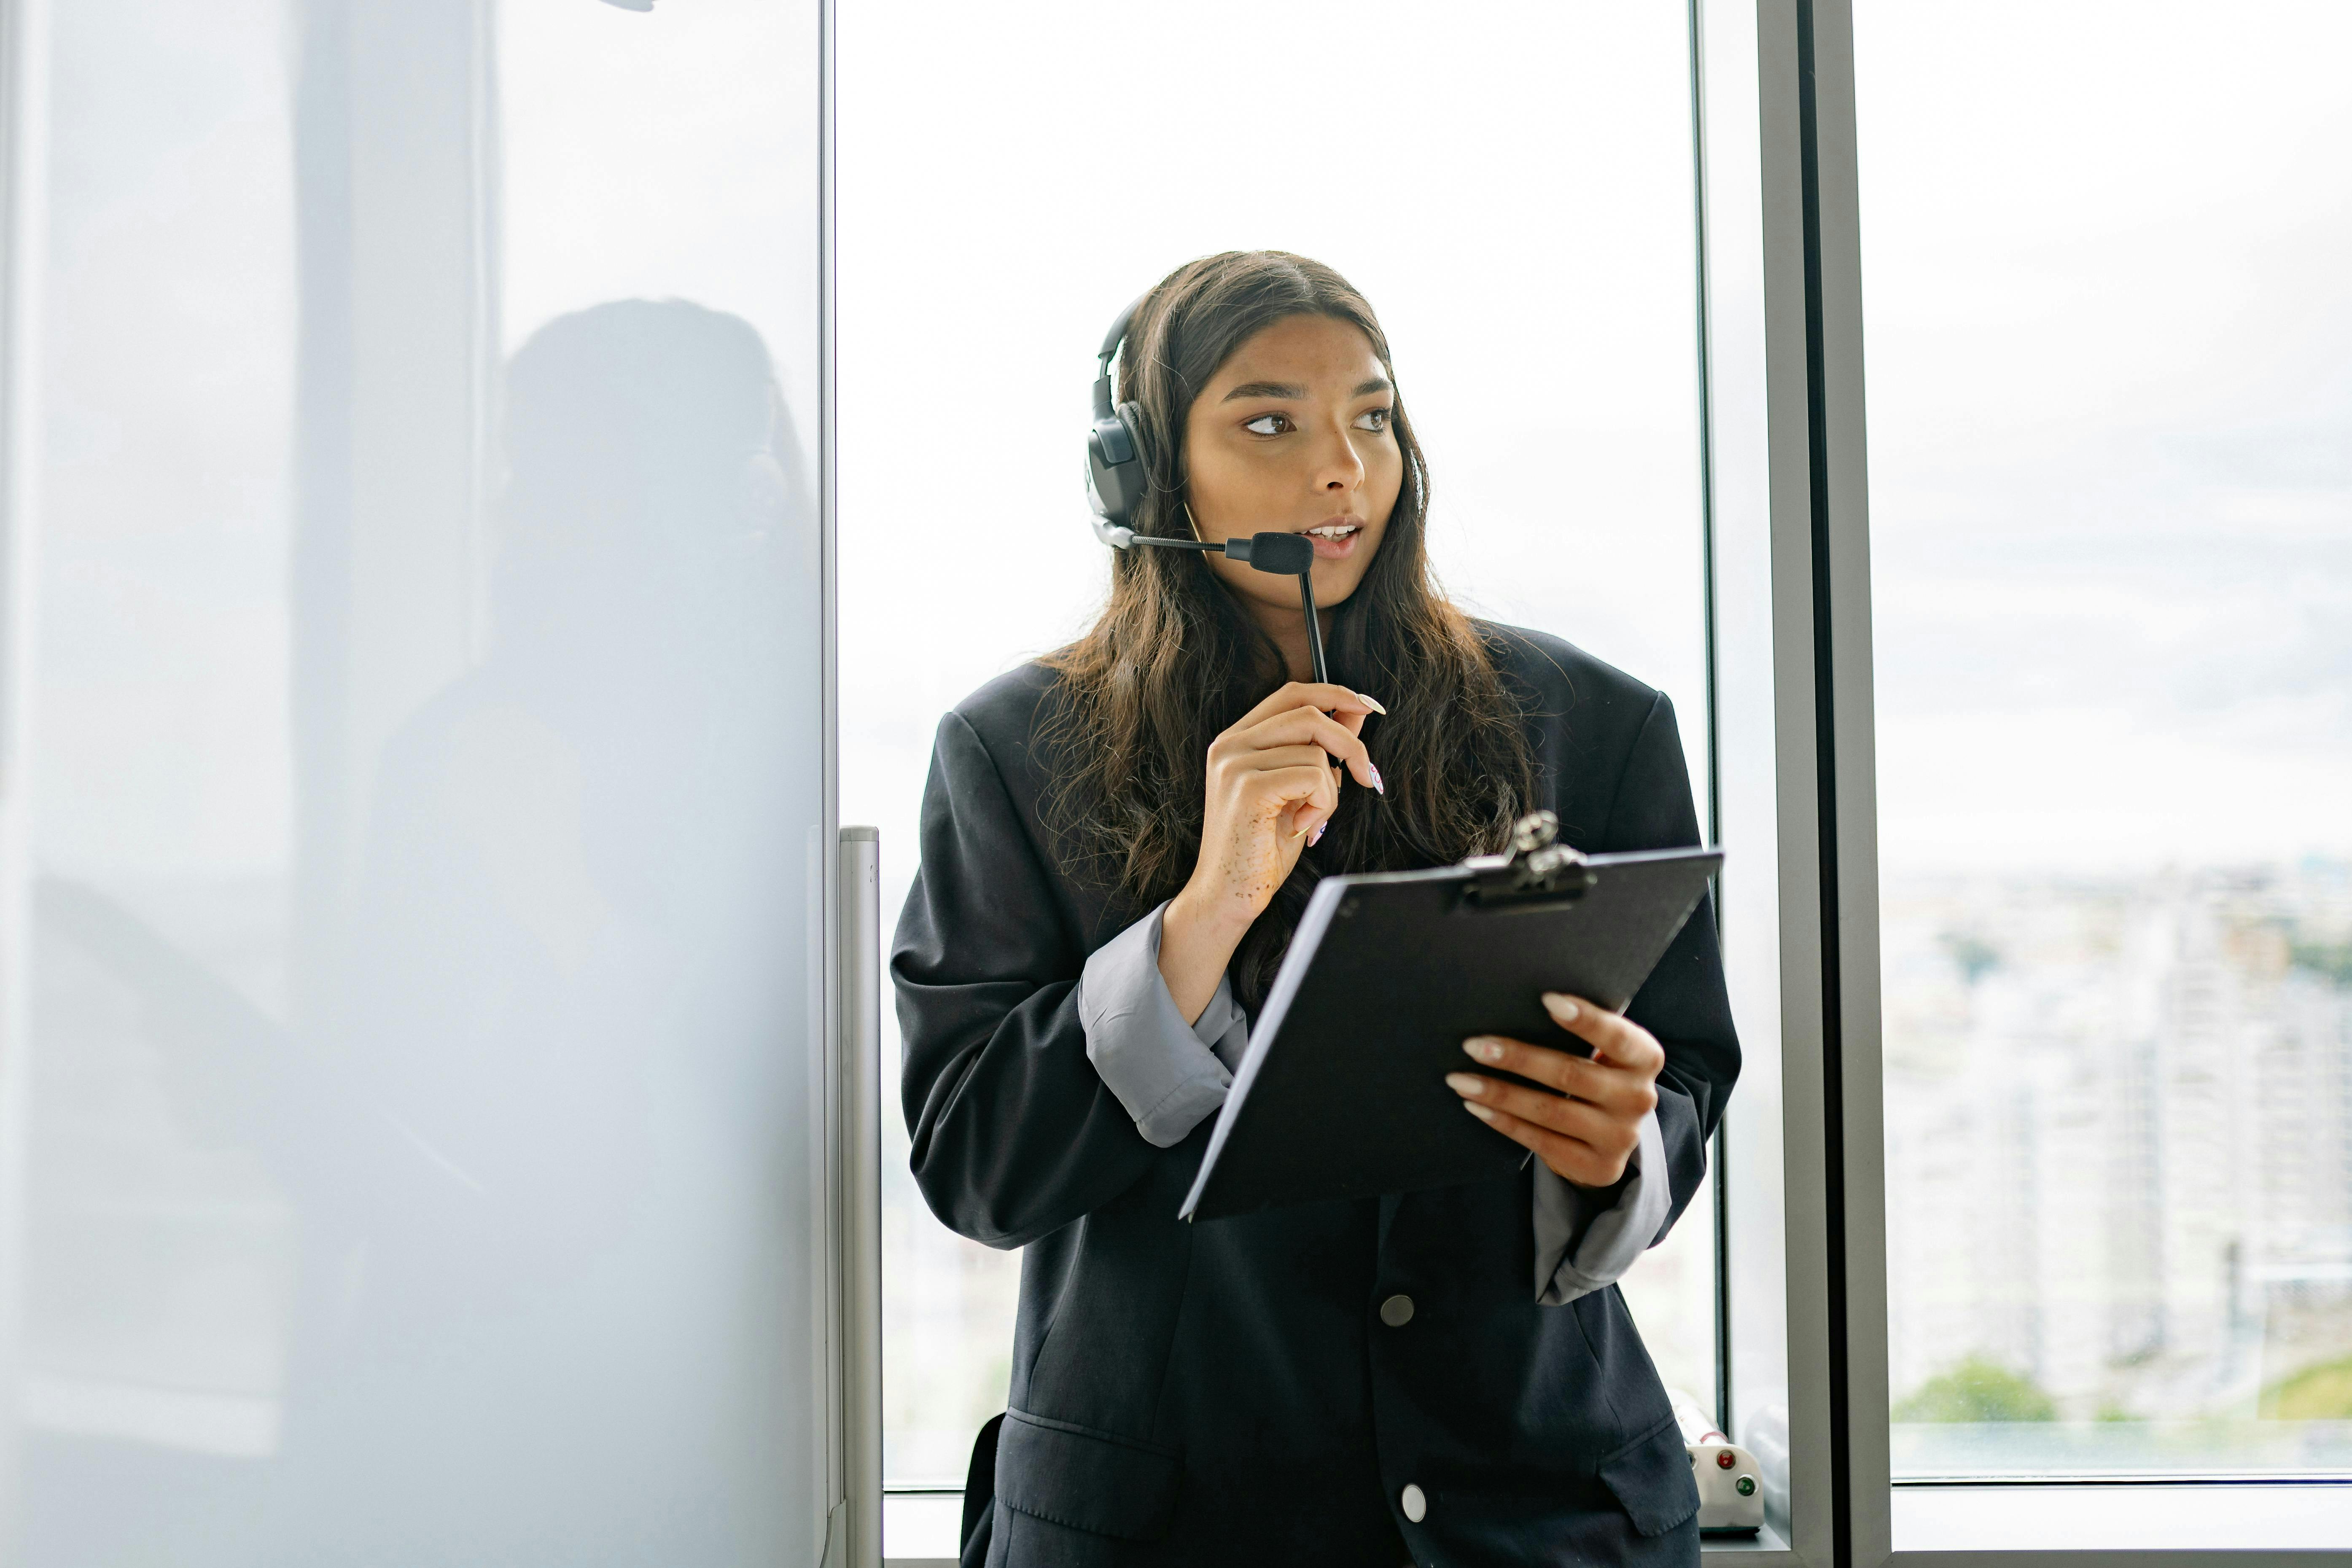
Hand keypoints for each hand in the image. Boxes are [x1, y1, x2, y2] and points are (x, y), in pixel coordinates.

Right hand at [1157, 682, 1383, 1021]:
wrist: (1227, 896)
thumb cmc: (1261, 849)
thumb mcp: (1296, 790)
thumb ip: (1318, 751)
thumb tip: (1356, 713)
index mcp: (1237, 739)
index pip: (1292, 694)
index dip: (1335, 694)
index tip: (1369, 707)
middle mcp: (1230, 744)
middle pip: (1309, 712)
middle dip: (1351, 743)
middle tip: (1368, 778)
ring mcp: (1235, 764)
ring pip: (1316, 751)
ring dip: (1330, 791)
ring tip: (1310, 820)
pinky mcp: (1248, 788)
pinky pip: (1313, 777)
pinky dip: (1322, 805)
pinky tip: (1303, 827)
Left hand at [1445, 992, 1663, 1187]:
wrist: (1612, 1135)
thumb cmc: (1596, 1073)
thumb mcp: (1604, 1052)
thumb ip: (1582, 1032)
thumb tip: (1518, 1004)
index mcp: (1644, 1058)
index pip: (1617, 1036)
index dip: (1585, 1019)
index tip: (1546, 1000)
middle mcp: (1638, 1098)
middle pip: (1571, 1074)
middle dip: (1517, 1058)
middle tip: (1474, 1045)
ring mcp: (1619, 1137)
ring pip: (1550, 1111)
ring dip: (1499, 1093)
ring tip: (1460, 1079)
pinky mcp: (1597, 1166)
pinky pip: (1541, 1141)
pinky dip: (1504, 1122)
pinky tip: (1476, 1106)